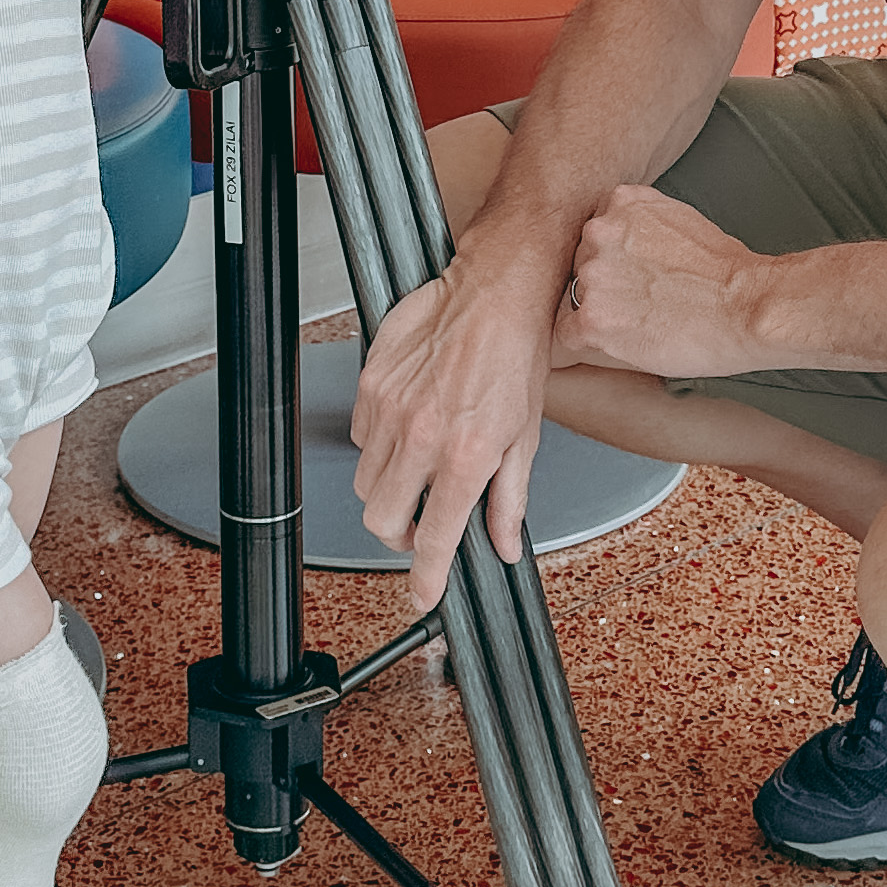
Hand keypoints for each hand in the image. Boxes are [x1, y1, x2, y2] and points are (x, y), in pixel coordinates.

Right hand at [349, 261, 557, 613]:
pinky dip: (379, 446)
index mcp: (466, 456)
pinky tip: (407, 430)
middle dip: (399, 533)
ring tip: (418, 469)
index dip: (426, 577)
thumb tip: (505, 544)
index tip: (424, 593)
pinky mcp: (370, 383)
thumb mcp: (526, 436)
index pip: (435, 538)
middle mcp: (422, 436)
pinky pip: (360, 437)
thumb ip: (509, 499)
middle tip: (421, 524)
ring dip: (389, 490)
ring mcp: (390, 409)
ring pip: (368, 481)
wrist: (493, 293)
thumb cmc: (515, 355)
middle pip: (383, 519)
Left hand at [552, 186, 769, 381]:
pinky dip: (585, 343)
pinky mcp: (592, 318)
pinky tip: (614, 344)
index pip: (594, 233)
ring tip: (637, 324)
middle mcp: (599, 232)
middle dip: (605, 284)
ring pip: (573, 298)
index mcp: (620, 202)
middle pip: (581, 264)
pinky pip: (565, 335)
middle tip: (640, 303)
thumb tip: (624, 233)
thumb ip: (641, 219)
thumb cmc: (725, 272)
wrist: (746, 307)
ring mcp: (593, 275)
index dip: (612, 259)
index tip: (632, 276)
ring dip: (598, 313)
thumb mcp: (679, 217)